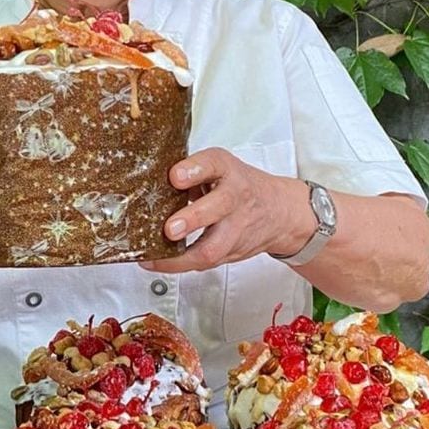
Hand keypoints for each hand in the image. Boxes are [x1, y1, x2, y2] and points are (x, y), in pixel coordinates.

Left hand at [141, 147, 308, 273]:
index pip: (214, 164)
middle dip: (193, 219)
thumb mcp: (220, 168)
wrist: (280, 212)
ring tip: (155, 258)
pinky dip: (180, 265)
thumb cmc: (240, 186)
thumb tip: (148, 179)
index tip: (175, 175)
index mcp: (227, 171)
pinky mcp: (232, 251)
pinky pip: (207, 261)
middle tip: (170, 227)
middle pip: (219, 207)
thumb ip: (191, 171)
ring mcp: (236, 227)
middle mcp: (234, 197)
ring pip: (214, 247)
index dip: (195, 169)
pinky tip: (159, 263)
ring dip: (182, 256)